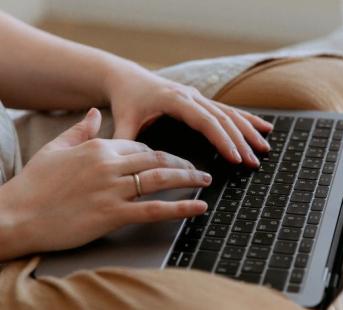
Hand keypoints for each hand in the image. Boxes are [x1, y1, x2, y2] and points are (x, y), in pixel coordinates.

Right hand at [0, 109, 211, 260]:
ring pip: (161, 179)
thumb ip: (79, 129)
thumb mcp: (54, 148)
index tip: (171, 160)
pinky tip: (198, 207)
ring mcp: (113, 190)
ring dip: (188, 179)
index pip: (139, 146)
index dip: (159, 154)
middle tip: (199, 169)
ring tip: (205, 180)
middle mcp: (110, 165)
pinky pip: (155, 209)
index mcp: (98, 147)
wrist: (14, 215)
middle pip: (156, 159)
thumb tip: (91, 111)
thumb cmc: (33, 185)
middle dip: (182, 164)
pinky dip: (181, 208)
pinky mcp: (113, 214)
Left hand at [105, 65, 272, 167]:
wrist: (128, 78)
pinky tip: (264, 127)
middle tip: (254, 161)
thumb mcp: (122, 120)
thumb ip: (124, 140)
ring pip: (230, 114)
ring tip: (265, 148)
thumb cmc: (126, 100)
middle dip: (241, 141)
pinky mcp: (203, 100)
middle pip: (223, 119)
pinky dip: (247, 120)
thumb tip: (125, 164)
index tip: (235, 157)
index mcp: (174, 100)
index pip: (205, 122)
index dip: (222, 139)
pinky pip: (229, 110)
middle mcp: (191, 96)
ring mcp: (199, 97)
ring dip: (249, 131)